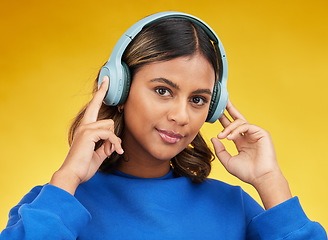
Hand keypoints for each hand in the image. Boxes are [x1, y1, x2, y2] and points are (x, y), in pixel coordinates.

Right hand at [50, 76, 122, 194]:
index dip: (100, 93)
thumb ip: (106, 145)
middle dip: (111, 130)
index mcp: (86, 128)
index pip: (94, 107)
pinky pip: (109, 135)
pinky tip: (113, 153)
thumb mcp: (99, 154)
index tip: (105, 80)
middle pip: (108, 120)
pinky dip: (114, 145)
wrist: (72, 175)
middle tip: (111, 123)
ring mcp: (86, 128)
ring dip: (114, 142)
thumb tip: (115, 142)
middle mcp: (85, 125)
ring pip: (110, 127)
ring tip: (110, 153)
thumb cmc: (83, 166)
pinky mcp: (88, 134)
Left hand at [211, 100, 291, 208]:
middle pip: (237, 117)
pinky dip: (236, 131)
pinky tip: (230, 138)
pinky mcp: (261, 133)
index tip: (214, 112)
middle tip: (221, 99)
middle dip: (229, 108)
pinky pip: (246, 126)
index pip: (230, 126)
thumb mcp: (228, 161)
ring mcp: (255, 133)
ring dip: (228, 128)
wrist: (260, 178)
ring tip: (222, 136)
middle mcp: (247, 136)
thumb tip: (214, 138)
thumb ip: (220, 150)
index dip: (222, 118)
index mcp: (240, 141)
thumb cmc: (246, 172)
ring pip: (239, 122)